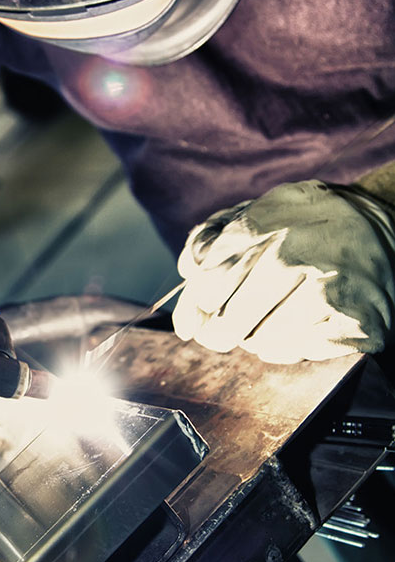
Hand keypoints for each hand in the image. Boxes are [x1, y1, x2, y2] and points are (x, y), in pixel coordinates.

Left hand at [172, 180, 394, 362]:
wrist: (380, 223)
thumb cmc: (303, 223)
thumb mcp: (257, 211)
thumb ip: (213, 234)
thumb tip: (186, 270)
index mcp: (266, 222)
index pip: (211, 277)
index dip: (194, 305)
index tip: (191, 320)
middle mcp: (296, 251)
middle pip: (232, 315)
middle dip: (217, 331)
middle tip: (216, 335)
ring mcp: (329, 286)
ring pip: (263, 339)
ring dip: (254, 339)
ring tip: (260, 326)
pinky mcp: (356, 319)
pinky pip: (300, 351)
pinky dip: (288, 347)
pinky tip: (292, 330)